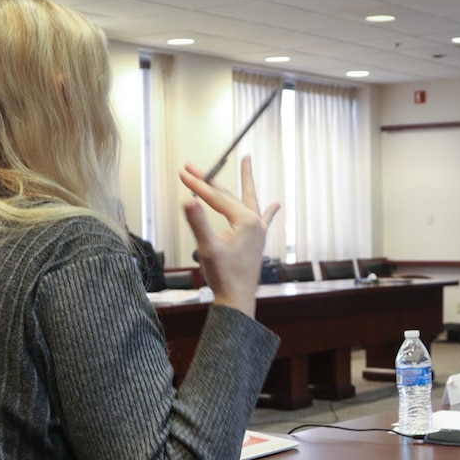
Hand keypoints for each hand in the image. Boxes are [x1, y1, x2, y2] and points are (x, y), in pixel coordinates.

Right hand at [179, 156, 280, 316]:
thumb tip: (188, 200)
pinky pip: (264, 219)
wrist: (237, 299)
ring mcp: (258, 230)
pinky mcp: (258, 240)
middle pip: (229, 195)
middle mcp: (255, 223)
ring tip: (247, 161)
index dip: (198, 185)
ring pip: (248, 199)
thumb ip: (199, 223)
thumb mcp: (208, 249)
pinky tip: (276, 204)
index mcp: (246, 222)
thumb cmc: (224, 277)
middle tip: (191, 167)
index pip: (217, 197)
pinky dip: (268, 210)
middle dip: (209, 180)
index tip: (182, 174)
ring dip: (245, 181)